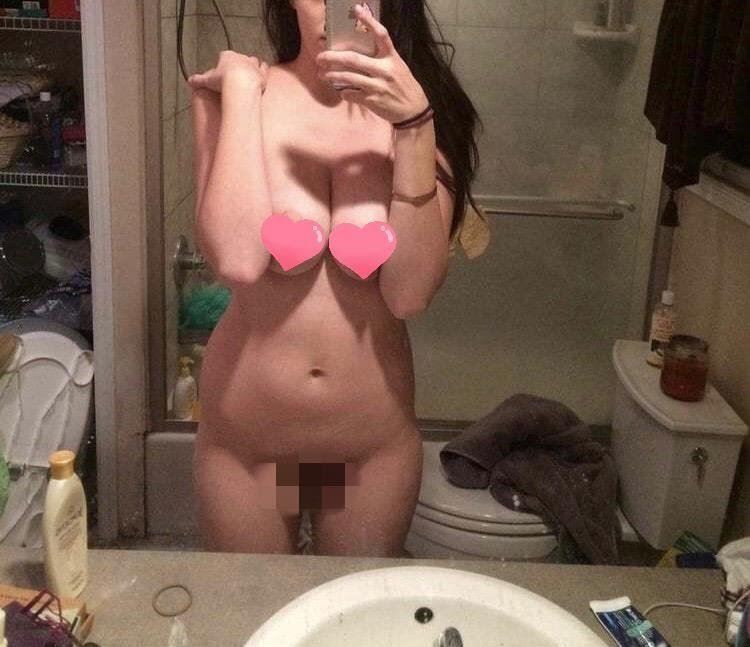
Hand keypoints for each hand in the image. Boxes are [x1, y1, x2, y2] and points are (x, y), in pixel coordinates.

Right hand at [187, 51, 268, 93]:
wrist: (241, 85)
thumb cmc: (224, 81)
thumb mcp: (208, 81)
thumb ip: (198, 80)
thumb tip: (189, 81)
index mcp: (227, 56)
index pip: (224, 56)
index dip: (223, 63)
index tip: (222, 71)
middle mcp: (241, 57)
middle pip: (239, 58)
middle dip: (237, 64)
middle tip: (235, 74)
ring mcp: (252, 64)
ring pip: (253, 60)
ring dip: (251, 65)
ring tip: (249, 73)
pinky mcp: (262, 72)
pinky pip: (264, 67)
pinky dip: (263, 70)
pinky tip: (261, 76)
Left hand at [315, 4, 428, 123]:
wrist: (413, 110)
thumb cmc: (403, 86)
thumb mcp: (397, 67)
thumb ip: (381, 58)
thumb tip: (359, 51)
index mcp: (392, 58)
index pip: (381, 35)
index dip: (369, 21)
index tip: (357, 10)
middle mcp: (385, 70)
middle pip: (354, 59)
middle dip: (333, 57)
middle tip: (320, 57)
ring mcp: (378, 86)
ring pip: (349, 78)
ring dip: (332, 76)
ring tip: (322, 74)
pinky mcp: (372, 101)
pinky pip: (351, 94)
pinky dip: (344, 93)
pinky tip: (342, 91)